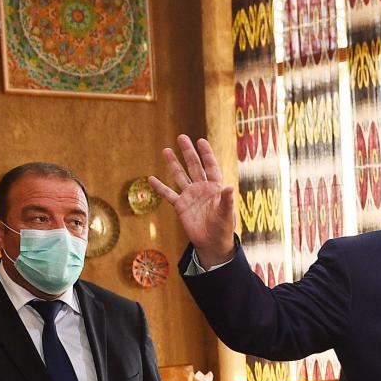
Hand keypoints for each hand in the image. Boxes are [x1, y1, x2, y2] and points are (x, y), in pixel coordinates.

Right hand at [149, 135, 237, 267]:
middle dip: (188, 152)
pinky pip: (168, 195)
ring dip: (173, 164)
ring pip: (180, 176)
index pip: (211, 166)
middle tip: (181, 137)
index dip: (206, 154)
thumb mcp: (226, 213)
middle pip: (194, 166)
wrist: (212, 243)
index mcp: (215, 187)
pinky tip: (151, 178)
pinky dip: (160, 187)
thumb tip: (229, 187)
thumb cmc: (223, 228)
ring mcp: (190, 196)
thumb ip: (226, 200)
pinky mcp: (181, 207)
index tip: (200, 141)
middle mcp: (202, 188)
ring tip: (166, 150)